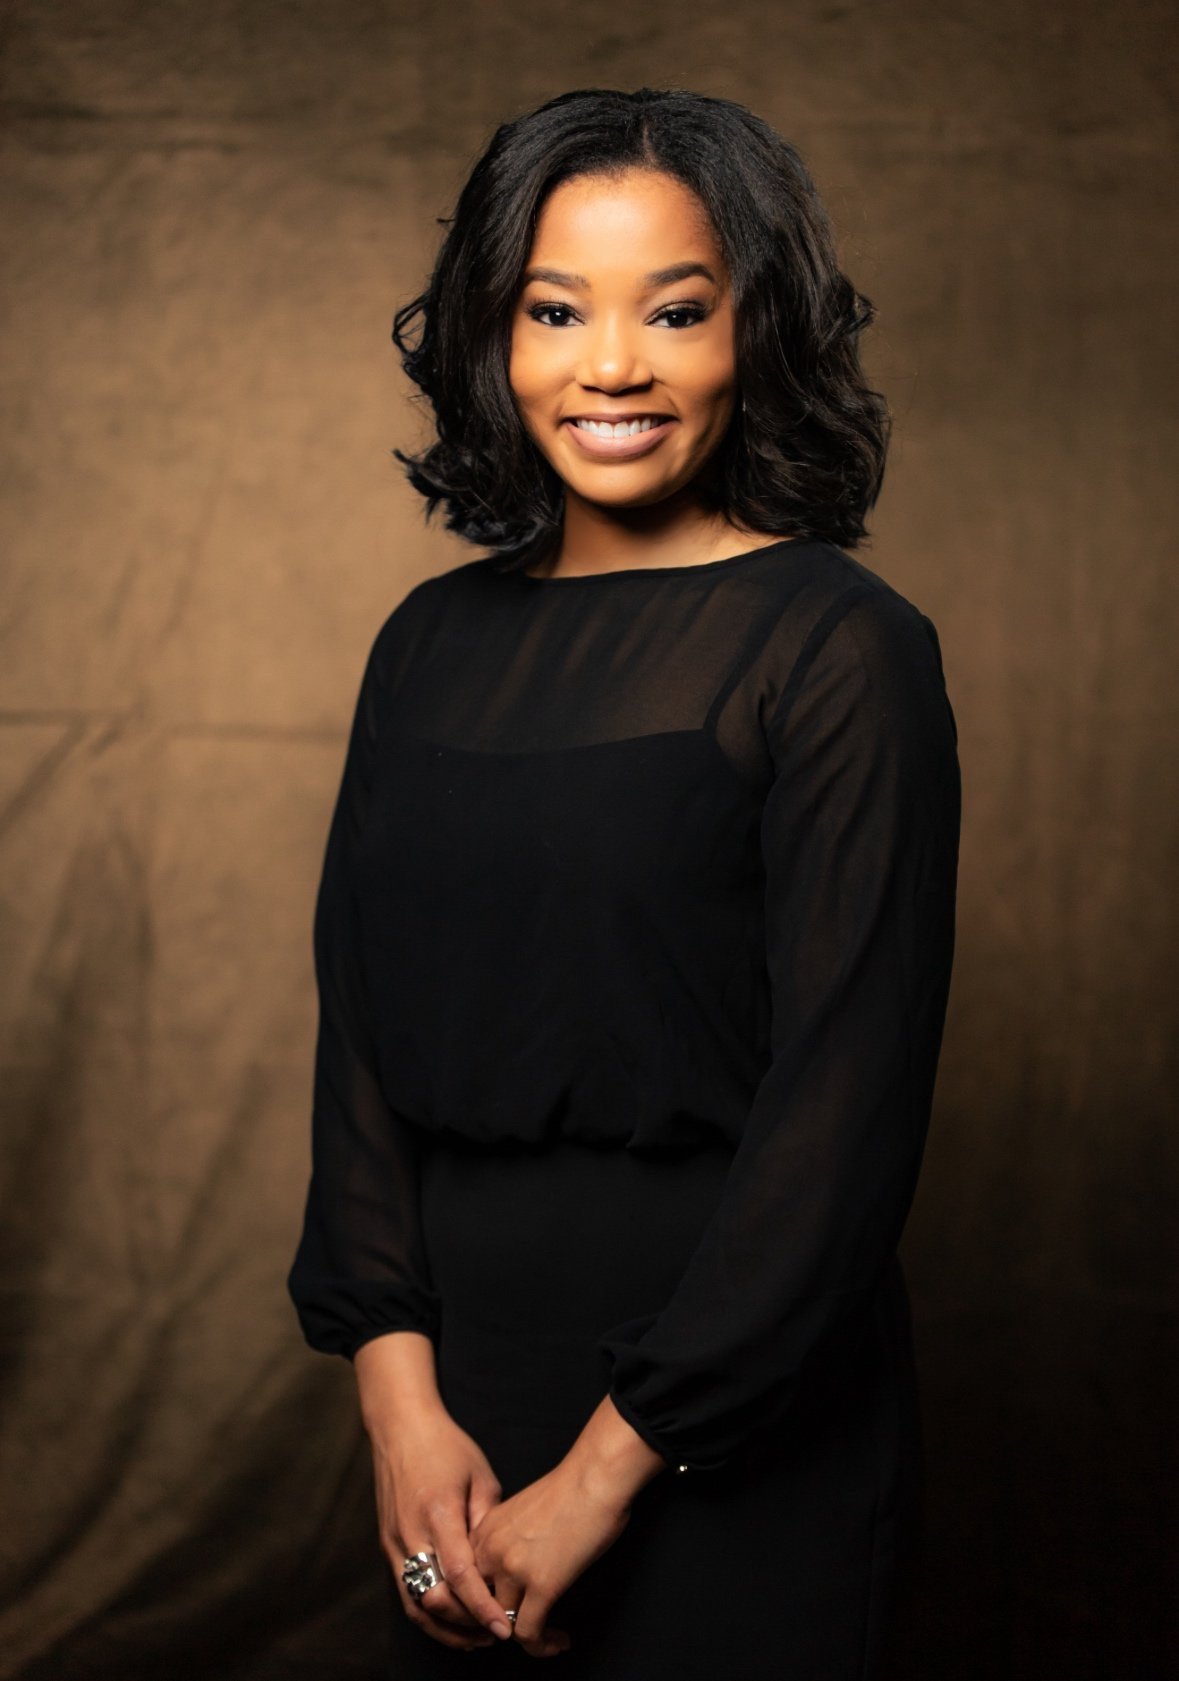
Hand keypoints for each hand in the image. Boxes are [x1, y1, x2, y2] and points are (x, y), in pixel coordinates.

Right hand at [370, 1404, 516, 1650]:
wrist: (400, 1428)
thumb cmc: (446, 1447)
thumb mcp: (480, 1476)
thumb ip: (487, 1523)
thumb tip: (498, 1565)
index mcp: (437, 1513)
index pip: (460, 1575)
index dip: (482, 1607)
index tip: (505, 1628)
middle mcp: (410, 1534)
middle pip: (436, 1599)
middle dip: (468, 1624)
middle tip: (498, 1633)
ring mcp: (394, 1543)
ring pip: (416, 1605)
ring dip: (447, 1628)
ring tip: (478, 1639)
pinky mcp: (388, 1547)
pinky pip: (406, 1593)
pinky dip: (429, 1614)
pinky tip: (452, 1621)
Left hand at [469, 1457, 632, 1658]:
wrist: (595, 1477)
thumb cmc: (570, 1487)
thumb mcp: (522, 1510)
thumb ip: (508, 1537)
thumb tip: (517, 1565)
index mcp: (485, 1530)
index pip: (466, 1581)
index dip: (482, 1603)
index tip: (503, 1611)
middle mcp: (491, 1550)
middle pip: (477, 1605)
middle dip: (495, 1623)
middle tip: (521, 1628)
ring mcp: (514, 1569)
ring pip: (502, 1624)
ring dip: (526, 1638)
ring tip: (548, 1638)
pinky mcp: (542, 1585)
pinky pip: (529, 1633)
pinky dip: (543, 1646)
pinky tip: (560, 1640)